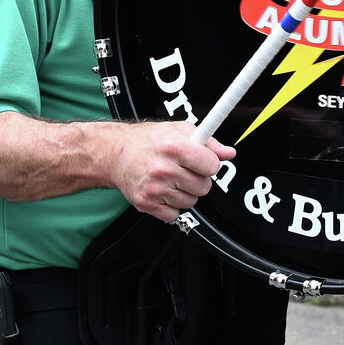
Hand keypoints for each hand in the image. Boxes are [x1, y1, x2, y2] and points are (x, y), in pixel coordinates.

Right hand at [107, 124, 229, 222]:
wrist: (115, 153)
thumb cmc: (146, 141)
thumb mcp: (178, 130)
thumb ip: (208, 142)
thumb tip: (228, 153)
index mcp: (174, 147)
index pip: (212, 166)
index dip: (209, 163)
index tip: (202, 161)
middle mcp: (164, 169)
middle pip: (204, 187)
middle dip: (198, 179)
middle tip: (185, 170)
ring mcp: (155, 188)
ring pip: (191, 202)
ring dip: (185, 193)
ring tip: (172, 179)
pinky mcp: (147, 204)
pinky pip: (174, 214)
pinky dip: (171, 205)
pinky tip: (163, 191)